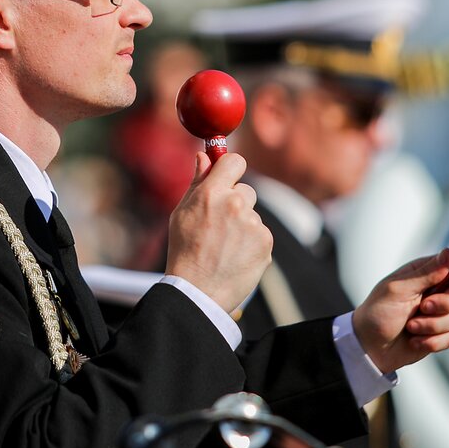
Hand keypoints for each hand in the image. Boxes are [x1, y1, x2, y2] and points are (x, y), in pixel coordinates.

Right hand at [167, 152, 272, 313]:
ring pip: (252, 215)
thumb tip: (204, 156)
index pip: (234, 161)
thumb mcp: (182, 213)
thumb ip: (197, 183)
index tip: (228, 177)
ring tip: (225, 247)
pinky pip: (261, 234)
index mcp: (211, 193)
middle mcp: (235, 204)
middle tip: (220, 226)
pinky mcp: (266, 241)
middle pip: (246, 190)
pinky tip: (236, 256)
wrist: (198, 291)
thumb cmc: (185, 251)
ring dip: (243, 226)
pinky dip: (252, 243)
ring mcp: (253, 223)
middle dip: (236, 203)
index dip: (231, 168)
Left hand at [352, 249, 448, 373]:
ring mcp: (439, 314)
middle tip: (423, 307)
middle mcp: (436, 291)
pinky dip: (432, 341)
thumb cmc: (377, 313)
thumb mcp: (397, 290)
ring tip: (411, 326)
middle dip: (445, 303)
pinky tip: (414, 340)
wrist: (369, 346)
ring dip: (433, 325)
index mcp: (425, 274)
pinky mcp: (440, 334)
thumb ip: (425, 274)